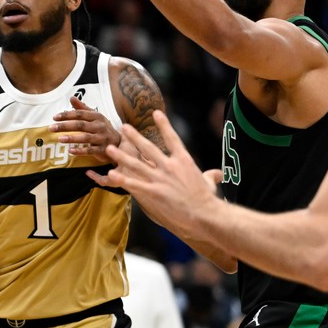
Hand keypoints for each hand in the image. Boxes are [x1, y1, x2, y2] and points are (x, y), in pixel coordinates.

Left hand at [51, 96, 121, 162]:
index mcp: (97, 116)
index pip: (80, 114)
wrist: (119, 142)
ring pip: (86, 137)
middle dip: (65, 126)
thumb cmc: (102, 128)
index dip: (67, 115)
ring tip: (60, 139)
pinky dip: (81, 151)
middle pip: (81, 125)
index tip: (54, 117)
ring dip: (72, 138)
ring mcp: (102, 138)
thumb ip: (82, 108)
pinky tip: (70, 151)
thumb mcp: (95, 116)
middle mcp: (100, 126)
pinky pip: (91, 150)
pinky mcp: (103, 149)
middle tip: (51, 128)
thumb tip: (71, 97)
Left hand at [87, 111, 220, 237]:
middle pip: (148, 148)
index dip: (164, 125)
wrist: (205, 214)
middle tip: (123, 127)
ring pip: (136, 164)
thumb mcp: (209, 183)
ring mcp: (160, 179)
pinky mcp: (153, 192)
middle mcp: (170, 166)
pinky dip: (122, 179)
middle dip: (134, 137)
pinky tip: (111, 174)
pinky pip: (134, 184)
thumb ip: (210, 176)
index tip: (156, 113)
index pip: (172, 138)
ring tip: (110, 149)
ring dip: (122, 156)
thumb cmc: (208, 199)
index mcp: (184, 161)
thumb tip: (218, 173)